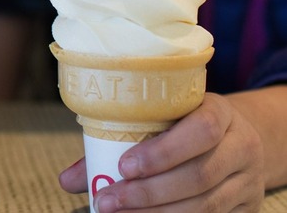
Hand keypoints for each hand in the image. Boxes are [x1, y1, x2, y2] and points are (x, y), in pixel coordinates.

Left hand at [59, 93, 264, 211]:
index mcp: (219, 112)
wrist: (235, 139)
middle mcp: (242, 145)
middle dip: (149, 193)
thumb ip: (113, 143)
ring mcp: (248, 180)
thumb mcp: (159, 120)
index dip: (163, 151)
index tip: (123, 166)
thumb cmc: (182, 127)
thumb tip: (67, 180)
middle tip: (107, 202)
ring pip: (206, 205)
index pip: (201, 130)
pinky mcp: (248, 208)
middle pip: (199, 175)